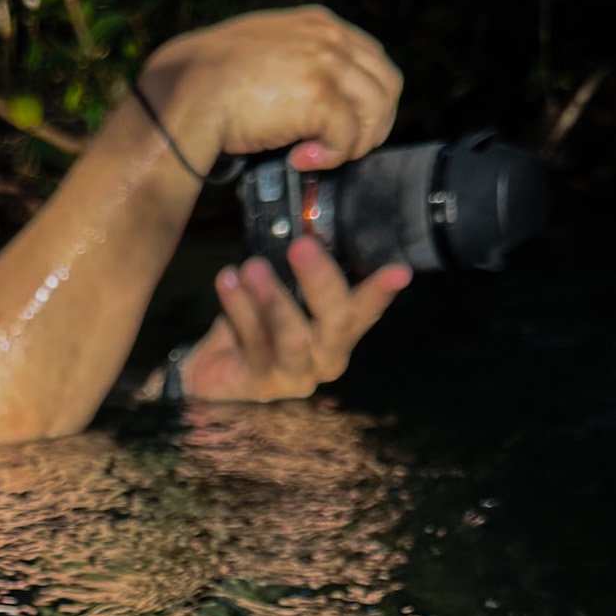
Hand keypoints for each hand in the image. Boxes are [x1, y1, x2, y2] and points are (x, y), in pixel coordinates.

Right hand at [138, 5, 402, 173]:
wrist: (187, 92)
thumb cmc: (213, 80)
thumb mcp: (264, 51)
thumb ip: (297, 60)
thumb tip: (320, 95)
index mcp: (319, 24)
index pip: (371, 60)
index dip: (368, 99)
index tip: (349, 126)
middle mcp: (329, 37)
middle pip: (386, 85)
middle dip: (372, 124)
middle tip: (342, 150)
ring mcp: (326, 63)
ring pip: (375, 112)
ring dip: (352, 144)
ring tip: (318, 156)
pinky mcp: (319, 96)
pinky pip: (348, 137)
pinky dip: (329, 158)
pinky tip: (300, 161)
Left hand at [175, 236, 410, 404]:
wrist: (215, 375)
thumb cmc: (257, 328)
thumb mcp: (282, 297)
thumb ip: (298, 278)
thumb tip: (305, 232)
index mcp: (339, 334)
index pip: (364, 310)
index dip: (380, 292)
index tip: (399, 272)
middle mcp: (325, 357)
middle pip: (335, 322)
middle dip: (321, 281)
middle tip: (300, 246)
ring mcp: (294, 375)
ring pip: (291, 336)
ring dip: (272, 296)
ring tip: (251, 266)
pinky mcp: (259, 383)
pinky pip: (252, 341)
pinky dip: (237, 306)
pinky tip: (227, 280)